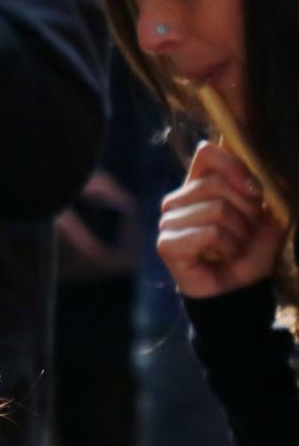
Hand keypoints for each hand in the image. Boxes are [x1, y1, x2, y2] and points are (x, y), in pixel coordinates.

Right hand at [158, 140, 285, 297]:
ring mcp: (168, 221)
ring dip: (239, 234)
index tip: (256, 190)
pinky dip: (228, 247)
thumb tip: (278, 177)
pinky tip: (222, 258)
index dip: (234, 165)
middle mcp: (178, 200)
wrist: (238, 291)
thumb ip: (272, 196)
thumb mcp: (269, 220)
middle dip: (246, 210)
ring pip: (216, 209)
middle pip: (217, 183)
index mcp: (199, 186)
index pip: (207, 153)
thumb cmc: (249, 253)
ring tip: (235, 248)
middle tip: (247, 233)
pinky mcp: (167, 243)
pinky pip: (209, 233)